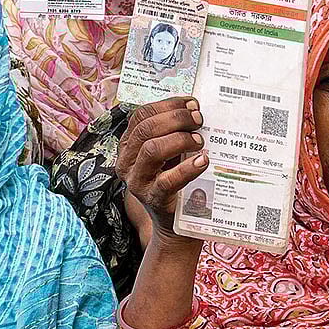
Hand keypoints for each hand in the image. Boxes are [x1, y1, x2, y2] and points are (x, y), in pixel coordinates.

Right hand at [114, 97, 206, 240]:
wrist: (176, 224)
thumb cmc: (174, 180)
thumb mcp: (169, 153)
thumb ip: (174, 132)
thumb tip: (195, 108)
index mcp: (128, 145)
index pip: (142, 115)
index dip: (168, 105)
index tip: (192, 103)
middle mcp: (126, 162)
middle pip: (146, 129)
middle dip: (176, 118)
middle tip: (199, 120)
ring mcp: (137, 182)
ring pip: (152, 149)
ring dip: (180, 139)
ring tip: (199, 142)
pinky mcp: (154, 199)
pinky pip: (168, 180)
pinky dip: (187, 167)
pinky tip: (202, 161)